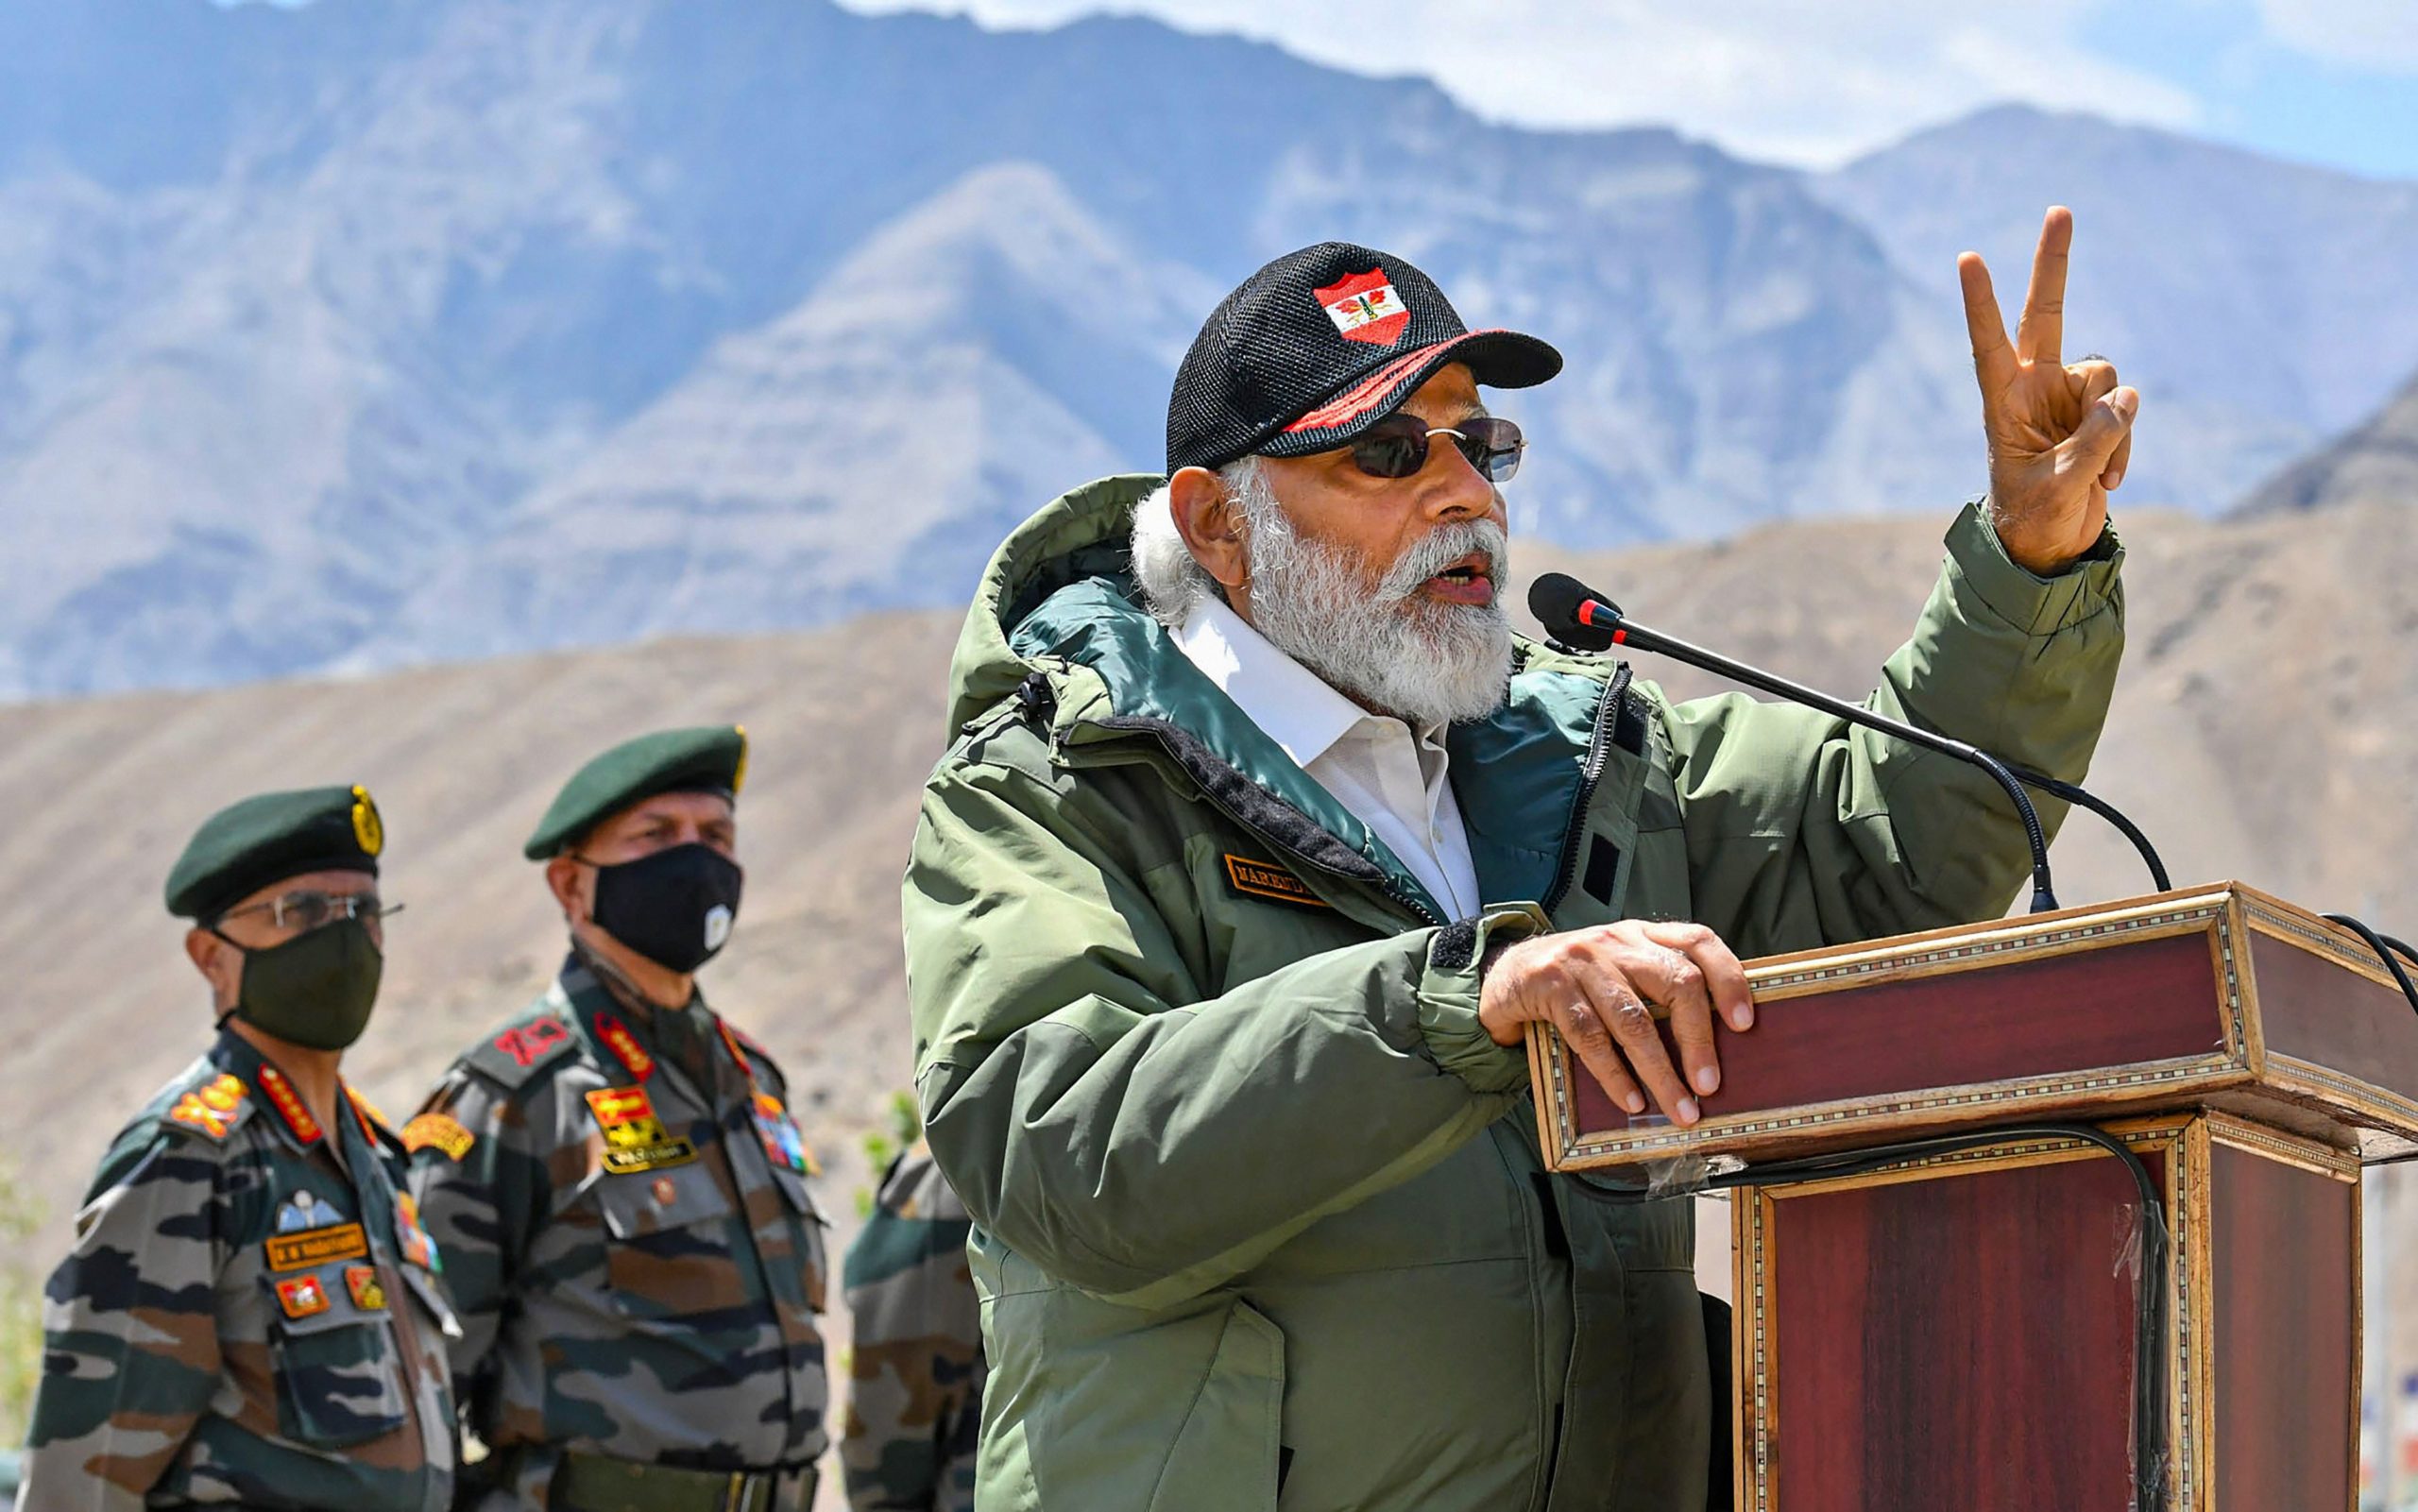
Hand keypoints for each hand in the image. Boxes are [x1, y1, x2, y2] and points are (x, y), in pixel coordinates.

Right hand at [1479, 920, 1752, 1126]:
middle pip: (1676, 981)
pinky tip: (1631, 1101)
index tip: (1745, 1023)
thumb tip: (1710, 1048)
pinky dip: (1615, 1074)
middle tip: (1710, 1085)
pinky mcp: (1551, 987)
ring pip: (1634, 1019)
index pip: (1699, 941)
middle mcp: (1617, 941)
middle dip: (1698, 1039)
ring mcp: (1582, 961)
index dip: (1728, 979)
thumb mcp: (1619, 971)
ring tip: (1679, 1108)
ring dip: (1660, 1071)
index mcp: (1642, 935)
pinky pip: (1590, 1037)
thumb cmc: (1575, 983)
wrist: (1504, 976)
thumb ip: (1656, 989)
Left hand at [1958, 206, 2139, 573]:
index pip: (1988, 342)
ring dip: (2113, 428)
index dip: (1982, 302)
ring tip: (2096, 471)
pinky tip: (2109, 479)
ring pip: (2106, 379)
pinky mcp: (2098, 413)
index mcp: (2002, 401)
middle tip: (2059, 209)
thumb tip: (2128, 395)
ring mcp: (2067, 397)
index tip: (1968, 258)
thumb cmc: (2035, 518)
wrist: (2050, 546)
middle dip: (2054, 264)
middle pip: (2048, 313)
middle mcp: (2034, 387)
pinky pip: (2126, 409)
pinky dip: (2124, 445)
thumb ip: (2095, 439)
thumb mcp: (2061, 485)